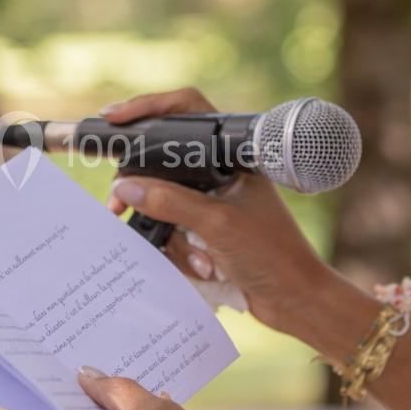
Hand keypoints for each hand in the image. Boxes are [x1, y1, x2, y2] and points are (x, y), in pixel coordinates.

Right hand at [102, 88, 340, 334]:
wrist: (296, 300)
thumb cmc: (272, 254)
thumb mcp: (216, 223)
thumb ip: (169, 202)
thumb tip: (125, 187)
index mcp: (231, 156)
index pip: (185, 114)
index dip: (148, 108)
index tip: (114, 120)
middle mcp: (219, 175)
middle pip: (163, 167)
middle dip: (146, 194)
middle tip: (118, 205)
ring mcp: (212, 204)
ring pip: (164, 206)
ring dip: (175, 239)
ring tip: (200, 259)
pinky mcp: (207, 234)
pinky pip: (174, 235)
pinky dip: (183, 255)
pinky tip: (206, 269)